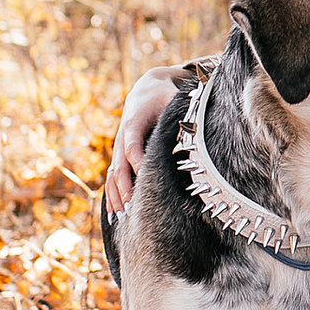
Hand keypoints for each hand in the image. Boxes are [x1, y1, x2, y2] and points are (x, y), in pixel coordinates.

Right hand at [103, 69, 180, 223]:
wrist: (146, 91)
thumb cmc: (163, 97)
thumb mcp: (173, 100)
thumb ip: (183, 114)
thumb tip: (197, 130)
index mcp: (133, 123)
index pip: (132, 148)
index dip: (137, 164)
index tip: (144, 181)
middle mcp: (122, 137)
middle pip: (119, 167)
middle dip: (124, 189)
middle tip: (132, 210)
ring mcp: (118, 147)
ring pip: (113, 175)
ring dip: (116, 197)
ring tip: (121, 219)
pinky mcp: (119, 155)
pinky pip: (112, 178)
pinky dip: (112, 195)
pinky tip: (116, 214)